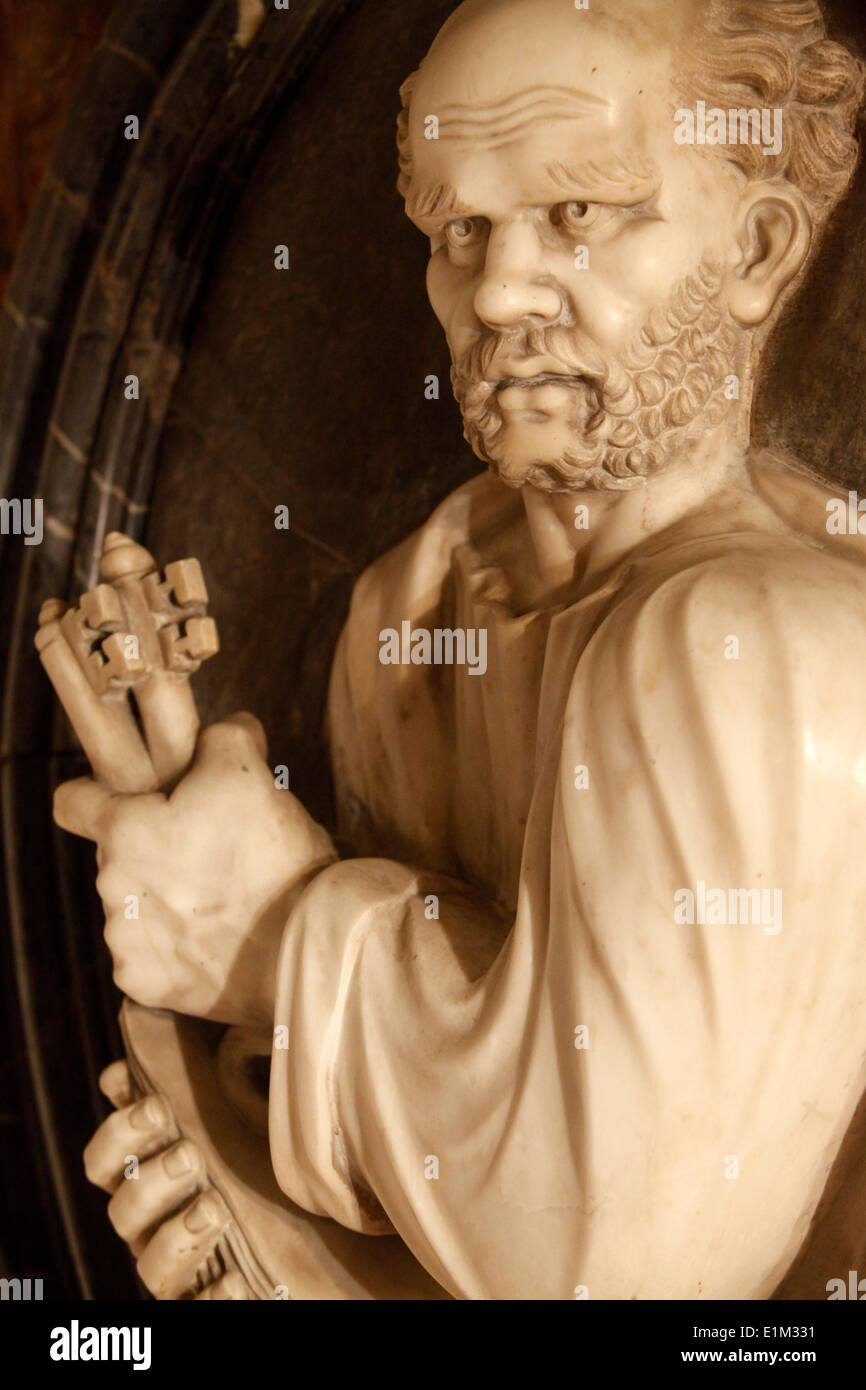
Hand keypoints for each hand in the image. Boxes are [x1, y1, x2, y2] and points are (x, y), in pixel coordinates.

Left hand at [54, 713, 335, 1023]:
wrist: (306, 948)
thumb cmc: (274, 858)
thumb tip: (225, 728)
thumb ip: (224, 737)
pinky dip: (179, 950)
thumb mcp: (251, 774)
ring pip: (134, 906)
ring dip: (168, 900)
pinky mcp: (148, 985)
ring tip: (224, 901)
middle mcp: (110, 887)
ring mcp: (125, 941)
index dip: (99, 792)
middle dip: (157, 850)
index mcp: (124, 831)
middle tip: (213, 851)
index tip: (135, 799)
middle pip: (118, 856)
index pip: (73, 802)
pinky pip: (152, 957)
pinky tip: (219, 942)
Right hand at [85, 1059, 249, 1299]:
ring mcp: (182, 1269)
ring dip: (177, 1238)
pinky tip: (235, 1279)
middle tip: (192, 1154)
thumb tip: (126, 1066)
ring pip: (152, 1269)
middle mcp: (153, 1227)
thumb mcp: (228, 1106)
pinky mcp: (213, 1299)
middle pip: (123, 1213)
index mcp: (146, 1176)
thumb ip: (183, 1080)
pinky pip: (199, 1310)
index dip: (118, 1135)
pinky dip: (214, 1298)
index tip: (158, 1107)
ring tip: (215, 1207)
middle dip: (152, 1182)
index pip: (103, 1162)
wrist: (318, 1215)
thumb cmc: (257, 1146)